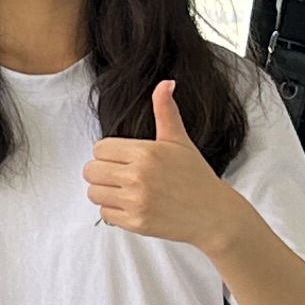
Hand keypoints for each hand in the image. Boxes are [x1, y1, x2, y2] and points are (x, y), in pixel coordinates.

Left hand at [84, 81, 248, 249]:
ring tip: (125, 190)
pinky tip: (132, 205)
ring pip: (93, 193)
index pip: (99, 148)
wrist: (214, 214)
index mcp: (146, 152)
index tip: (123, 159)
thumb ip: (166, 111)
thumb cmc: (195, 176)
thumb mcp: (179, 141)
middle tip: (120, 175)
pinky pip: (104, 214)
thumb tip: (166, 82)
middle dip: (102, 172)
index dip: (108, 153)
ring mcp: (136, 201)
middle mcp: (138, 176)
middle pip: (91, 171)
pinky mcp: (135, 222)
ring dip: (105, 192)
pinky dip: (114, 211)